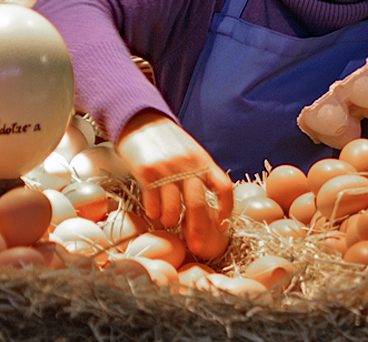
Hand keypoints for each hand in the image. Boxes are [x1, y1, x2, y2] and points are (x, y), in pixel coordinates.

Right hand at [115, 111, 233, 258]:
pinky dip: (154, 211)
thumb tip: (207, 206)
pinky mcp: (147, 171)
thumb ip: (200, 174)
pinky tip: (153, 214)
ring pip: (174, 206)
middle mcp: (188, 165)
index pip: (223, 187)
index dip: (226, 208)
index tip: (223, 225)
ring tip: (169, 223)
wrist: (141, 120)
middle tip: (197, 246)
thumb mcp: (191, 152)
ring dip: (172, 220)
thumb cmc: (168, 141)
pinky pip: (152, 199)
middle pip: (198, 203)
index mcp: (203, 161)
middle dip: (198, 229)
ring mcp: (168, 168)